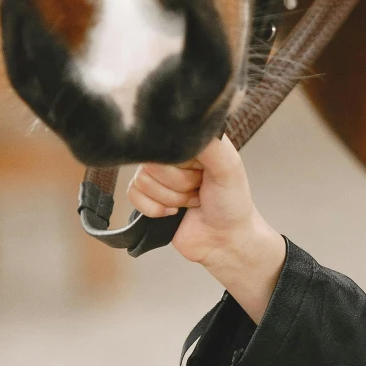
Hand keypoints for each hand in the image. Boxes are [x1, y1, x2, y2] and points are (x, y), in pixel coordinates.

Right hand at [129, 137, 285, 321]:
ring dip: (171, 199)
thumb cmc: (232, 203)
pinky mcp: (148, 196)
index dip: (183, 164)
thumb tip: (186, 125)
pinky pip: (133, 195)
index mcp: (192, 142)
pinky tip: (174, 212)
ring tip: (192, 201)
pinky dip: (155, 209)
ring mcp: (158, 175)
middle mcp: (172, 155)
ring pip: (142, 181)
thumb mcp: (229, 168)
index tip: (203, 173)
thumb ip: (210, 144)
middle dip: (179, 185)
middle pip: (151, 164)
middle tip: (200, 191)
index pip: (166, 142)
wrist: (225, 240)